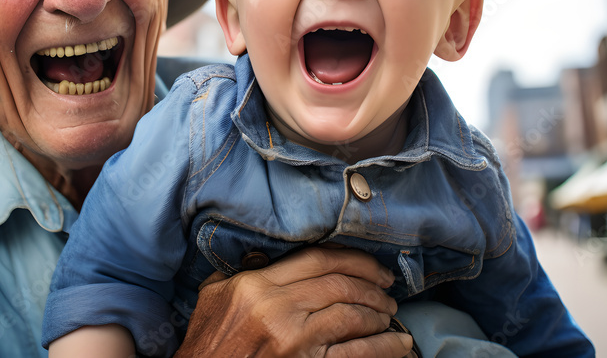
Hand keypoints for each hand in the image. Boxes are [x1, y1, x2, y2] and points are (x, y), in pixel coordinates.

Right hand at [175, 246, 413, 357]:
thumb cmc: (207, 344)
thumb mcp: (213, 297)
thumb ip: (243, 274)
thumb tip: (267, 257)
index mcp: (256, 287)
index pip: (316, 259)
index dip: (351, 257)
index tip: (369, 263)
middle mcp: (278, 310)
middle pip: (340, 285)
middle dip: (371, 283)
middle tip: (387, 286)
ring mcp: (294, 342)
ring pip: (352, 316)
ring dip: (379, 312)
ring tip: (390, 312)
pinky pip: (356, 354)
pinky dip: (384, 347)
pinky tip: (399, 343)